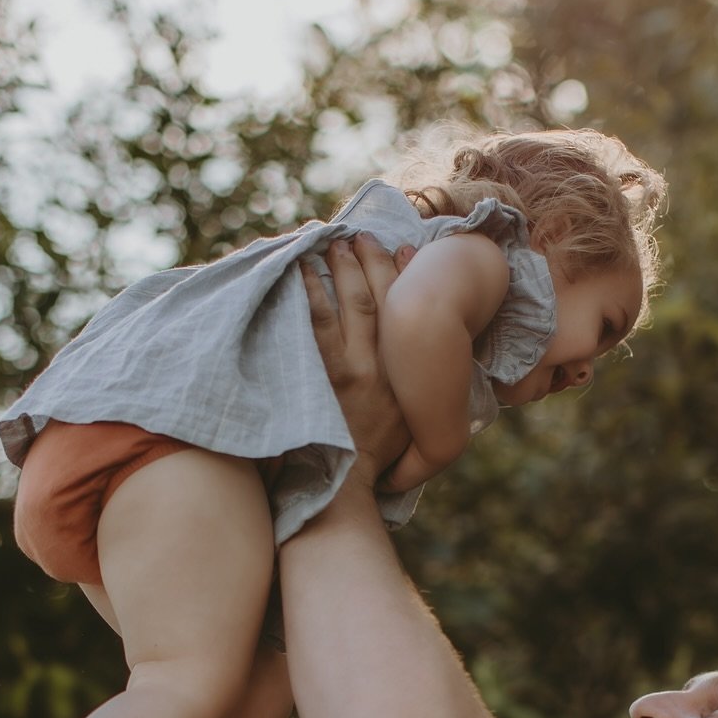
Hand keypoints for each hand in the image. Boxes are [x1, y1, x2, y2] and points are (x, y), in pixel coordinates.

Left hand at [302, 233, 413, 485]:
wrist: (349, 483)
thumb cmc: (378, 453)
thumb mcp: (409, 420)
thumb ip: (411, 386)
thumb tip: (419, 359)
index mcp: (404, 371)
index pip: (405, 312)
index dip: (401, 274)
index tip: (398, 247)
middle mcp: (381, 365)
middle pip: (374, 300)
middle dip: (364, 262)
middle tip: (353, 235)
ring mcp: (350, 370)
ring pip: (344, 307)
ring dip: (335, 271)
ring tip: (325, 243)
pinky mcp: (323, 379)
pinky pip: (314, 329)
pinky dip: (308, 298)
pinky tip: (298, 275)